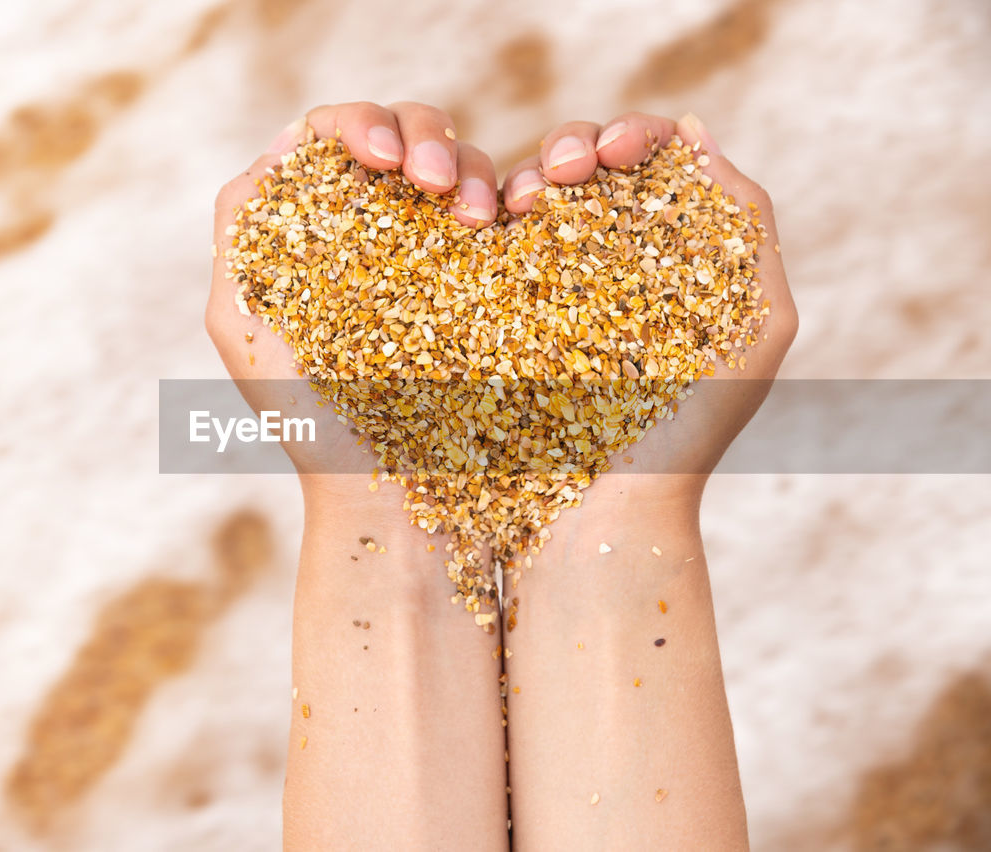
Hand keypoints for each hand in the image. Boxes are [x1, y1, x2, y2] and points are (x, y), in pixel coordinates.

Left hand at [205, 101, 499, 506]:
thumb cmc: (314, 427)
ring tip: (477, 217)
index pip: (333, 137)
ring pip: (464, 162)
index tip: (381, 161)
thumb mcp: (247, 329)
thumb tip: (274, 148)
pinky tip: (520, 213)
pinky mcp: (501, 274)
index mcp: (320, 229)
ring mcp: (444, 249)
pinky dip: (523, 187)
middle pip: (405, 133)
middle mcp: (384, 228)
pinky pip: (517, 205)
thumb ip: (240, 236)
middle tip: (433, 182)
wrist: (396, 500)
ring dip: (471, 167)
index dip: (359, 124)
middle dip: (424, 137)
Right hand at [503, 111, 798, 514]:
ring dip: (518, 175)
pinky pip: (475, 246)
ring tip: (513, 206)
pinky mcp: (484, 312)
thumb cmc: (690, 435)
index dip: (632, 134)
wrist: (603, 515)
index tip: (616, 152)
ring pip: (520, 191)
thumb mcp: (756, 329)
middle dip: (570, 145)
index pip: (649, 159)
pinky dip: (474, 215)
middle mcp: (597, 259)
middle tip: (562, 174)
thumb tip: (697, 135)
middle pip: (580, 162)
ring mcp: (536, 283)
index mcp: (663, 252)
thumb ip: (751, 230)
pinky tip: (481, 221)